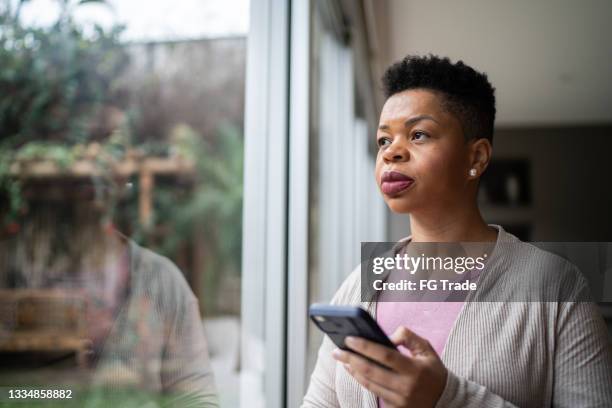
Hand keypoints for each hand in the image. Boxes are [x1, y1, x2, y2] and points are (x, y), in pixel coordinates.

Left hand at [332, 327, 446, 407]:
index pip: (385, 355)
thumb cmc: (433, 371)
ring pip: (369, 384)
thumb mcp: (427, 349)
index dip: (365, 346)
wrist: (446, 400)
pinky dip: (362, 381)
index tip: (350, 339)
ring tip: (342, 359)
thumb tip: (387, 336)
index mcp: (415, 370)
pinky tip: (354, 371)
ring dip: (353, 371)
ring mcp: (400, 401)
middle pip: (371, 371)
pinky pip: (374, 394)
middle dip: (350, 359)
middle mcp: (406, 387)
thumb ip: (408, 337)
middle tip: (337, 350)